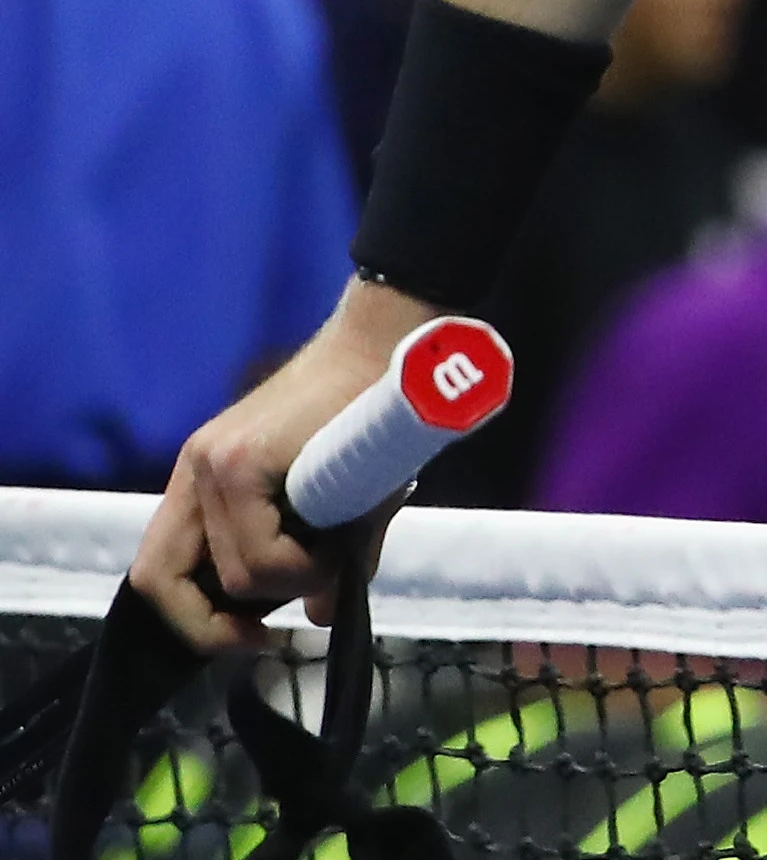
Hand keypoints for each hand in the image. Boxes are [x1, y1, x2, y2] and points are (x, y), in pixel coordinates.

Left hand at [131, 279, 425, 648]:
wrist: (391, 348)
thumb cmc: (372, 417)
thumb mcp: (339, 503)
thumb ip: (323, 560)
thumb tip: (320, 615)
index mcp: (205, 482)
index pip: (162, 569)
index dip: (195, 619)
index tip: (252, 635)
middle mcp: (195, 474)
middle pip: (158, 579)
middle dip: (211, 626)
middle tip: (265, 635)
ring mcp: (212, 467)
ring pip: (231, 575)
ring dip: (290, 583)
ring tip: (336, 552)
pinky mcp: (241, 463)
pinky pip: (263, 555)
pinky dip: (305, 566)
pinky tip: (340, 540)